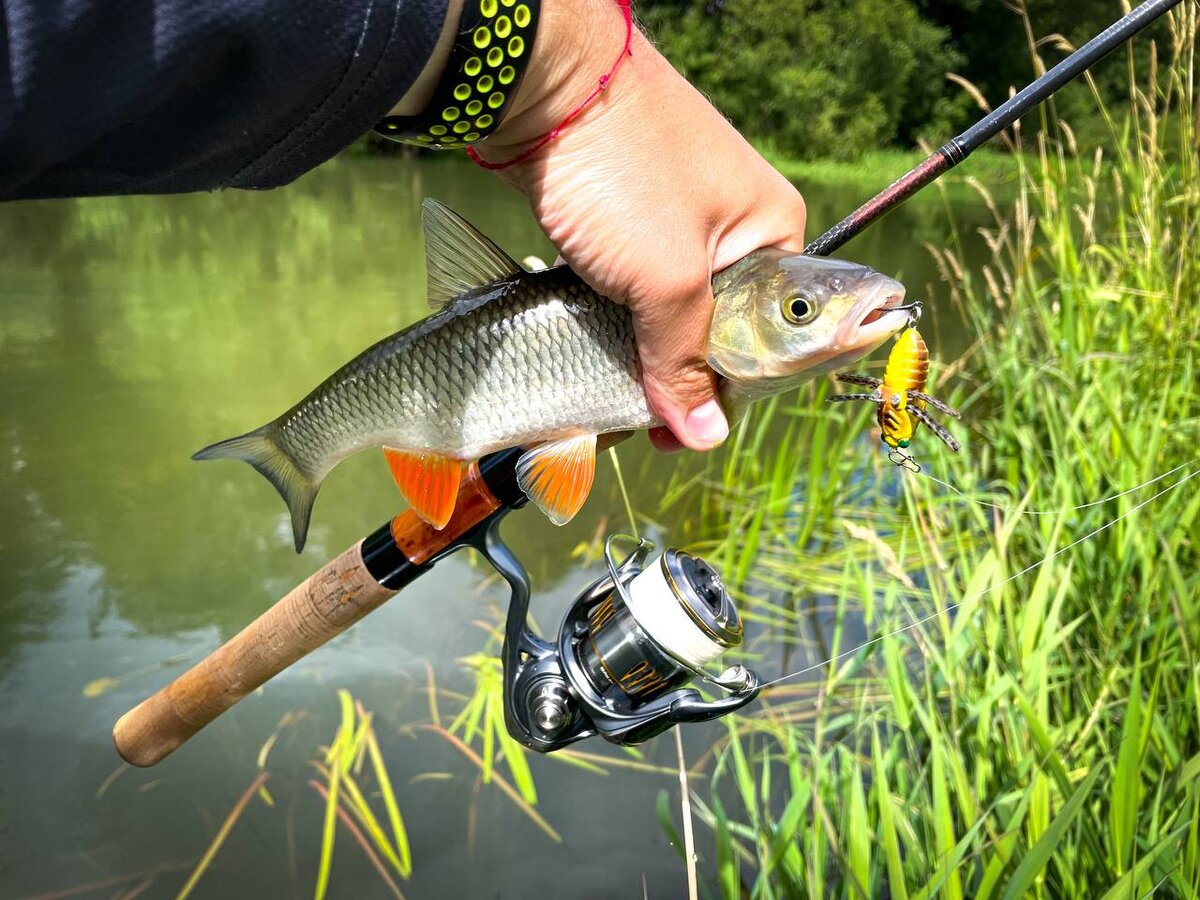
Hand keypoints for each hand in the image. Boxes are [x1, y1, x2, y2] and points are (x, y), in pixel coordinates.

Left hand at [477, 0, 807, 451]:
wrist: (542, 85)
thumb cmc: (624, 172)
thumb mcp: (666, 278)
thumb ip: (686, 361)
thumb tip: (708, 438)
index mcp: (774, 236)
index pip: (770, 339)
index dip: (727, 393)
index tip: (680, 432)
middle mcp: (736, 232)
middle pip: (717, 336)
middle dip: (675, 384)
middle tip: (634, 424)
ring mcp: (678, 227)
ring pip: (667, 320)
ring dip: (637, 363)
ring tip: (603, 403)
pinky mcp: (628, 227)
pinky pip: (631, 297)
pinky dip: (611, 331)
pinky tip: (585, 360)